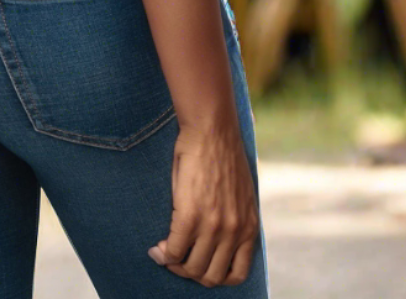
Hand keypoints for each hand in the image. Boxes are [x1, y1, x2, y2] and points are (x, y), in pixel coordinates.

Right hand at [149, 120, 258, 287]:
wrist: (212, 129)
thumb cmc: (223, 155)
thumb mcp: (241, 194)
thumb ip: (234, 219)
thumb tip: (217, 238)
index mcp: (249, 227)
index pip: (235, 274)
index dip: (214, 275)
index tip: (198, 264)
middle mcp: (234, 232)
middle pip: (210, 275)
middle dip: (191, 272)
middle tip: (177, 259)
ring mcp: (213, 226)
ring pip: (191, 267)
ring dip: (176, 265)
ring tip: (166, 253)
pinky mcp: (190, 215)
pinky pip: (174, 250)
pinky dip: (163, 254)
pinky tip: (157, 248)